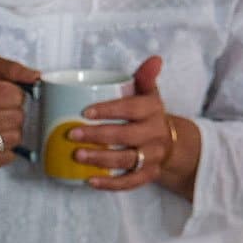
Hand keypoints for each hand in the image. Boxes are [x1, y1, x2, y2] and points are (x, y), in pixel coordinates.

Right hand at [0, 54, 39, 169]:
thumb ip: (12, 68)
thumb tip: (36, 77)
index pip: (15, 96)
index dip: (16, 94)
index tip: (6, 95)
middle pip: (18, 118)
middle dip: (16, 112)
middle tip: (4, 110)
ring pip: (15, 139)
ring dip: (14, 131)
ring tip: (1, 124)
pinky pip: (7, 157)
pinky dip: (8, 148)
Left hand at [72, 56, 176, 191]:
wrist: (171, 143)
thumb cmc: (148, 115)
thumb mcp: (149, 94)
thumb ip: (146, 77)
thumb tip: (155, 58)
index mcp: (154, 110)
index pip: (132, 108)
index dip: (109, 110)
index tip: (85, 111)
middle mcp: (156, 134)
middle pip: (127, 136)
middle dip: (98, 136)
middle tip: (71, 133)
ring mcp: (153, 156)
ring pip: (127, 160)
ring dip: (100, 159)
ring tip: (77, 155)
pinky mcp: (149, 175)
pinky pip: (130, 182)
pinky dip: (110, 184)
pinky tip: (90, 180)